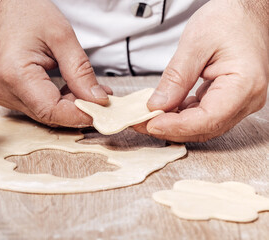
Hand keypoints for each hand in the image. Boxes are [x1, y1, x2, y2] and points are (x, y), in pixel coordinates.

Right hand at [0, 0, 111, 126]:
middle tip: (102, 96)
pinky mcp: (8, 93)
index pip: (52, 111)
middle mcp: (4, 90)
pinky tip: (71, 90)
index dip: (80, 115)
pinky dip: (58, 101)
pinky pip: (38, 106)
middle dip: (79, 109)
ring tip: (89, 89)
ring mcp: (4, 94)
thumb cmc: (23, 12)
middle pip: (49, 115)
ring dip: (70, 105)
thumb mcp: (61, 36)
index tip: (102, 111)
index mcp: (14, 74)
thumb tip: (96, 99)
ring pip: (45, 113)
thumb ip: (80, 71)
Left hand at [134, 0, 268, 141]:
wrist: (245, 11)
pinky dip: (182, 116)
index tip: (150, 123)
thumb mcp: (195, 44)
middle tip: (140, 123)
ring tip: (147, 117)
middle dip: (170, 129)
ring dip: (174, 125)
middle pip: (204, 128)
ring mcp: (239, 102)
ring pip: (203, 126)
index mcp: (244, 85)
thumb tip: (157, 105)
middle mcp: (246, 99)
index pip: (208, 118)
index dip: (177, 126)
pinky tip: (165, 109)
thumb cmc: (228, 20)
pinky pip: (204, 115)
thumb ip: (176, 77)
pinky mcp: (229, 99)